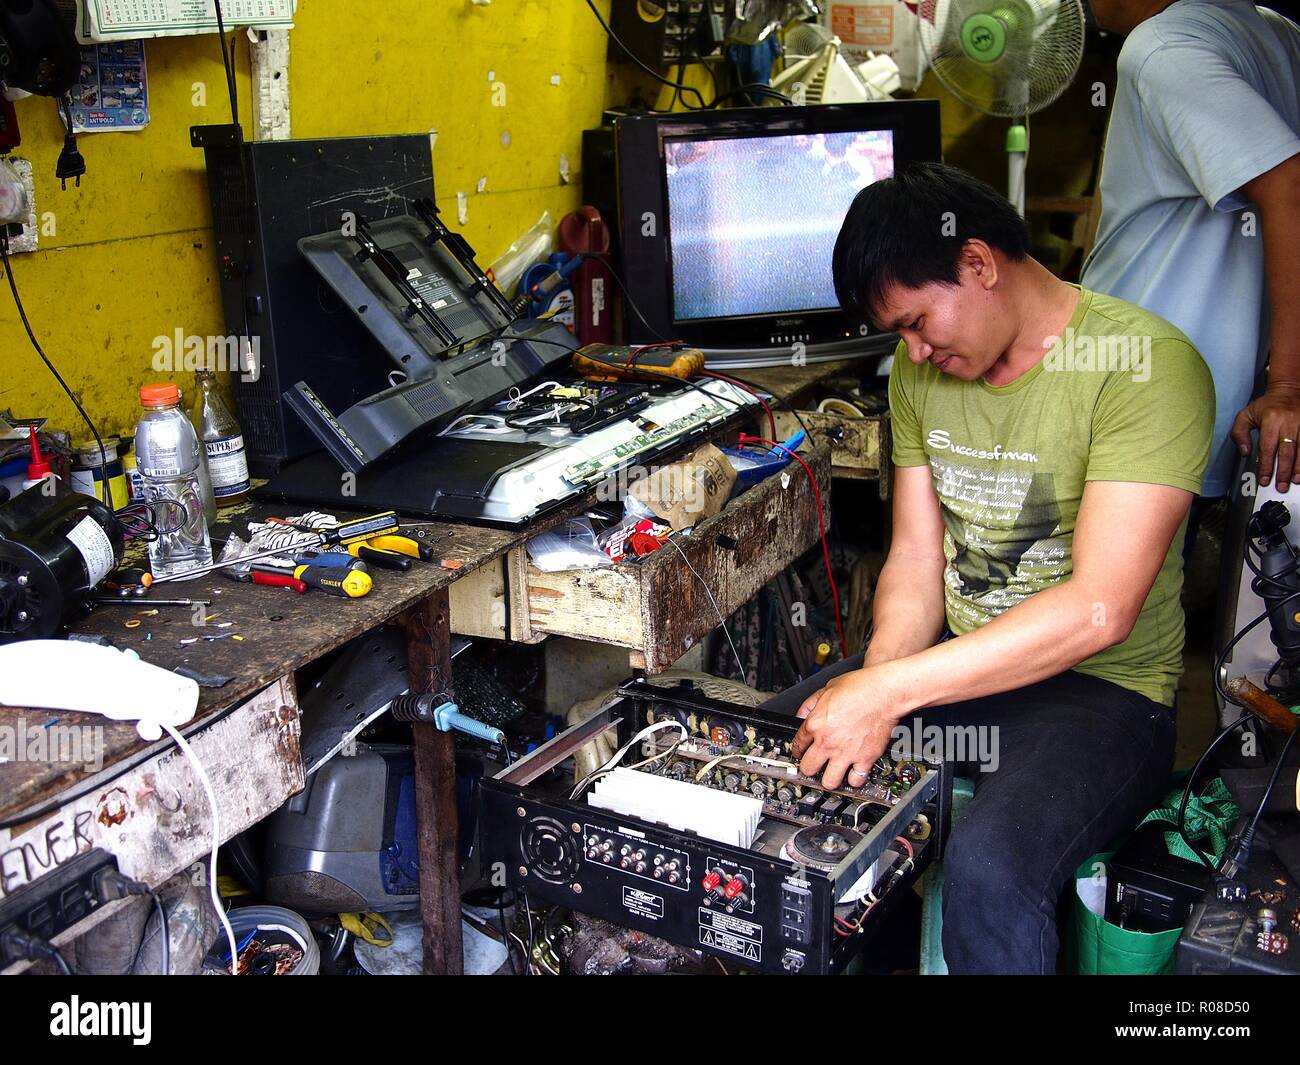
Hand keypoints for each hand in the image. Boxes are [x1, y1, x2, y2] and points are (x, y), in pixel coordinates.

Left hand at [790, 665, 905, 789]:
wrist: (884, 691)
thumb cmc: (859, 687)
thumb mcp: (826, 689)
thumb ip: (811, 704)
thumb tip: (802, 715)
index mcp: (815, 724)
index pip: (797, 746)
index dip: (797, 751)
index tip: (800, 754)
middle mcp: (828, 742)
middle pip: (808, 768)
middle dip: (808, 769)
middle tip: (812, 767)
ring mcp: (846, 752)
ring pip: (829, 782)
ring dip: (828, 780)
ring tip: (831, 776)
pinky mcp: (865, 758)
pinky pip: (856, 780)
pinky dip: (854, 780)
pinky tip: (853, 774)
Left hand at [1232, 383, 1299, 491]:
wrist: (1290, 389)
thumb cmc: (1266, 406)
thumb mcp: (1246, 415)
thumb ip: (1240, 434)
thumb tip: (1244, 453)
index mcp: (1270, 420)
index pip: (1267, 448)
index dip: (1266, 465)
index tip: (1265, 480)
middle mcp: (1289, 422)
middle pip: (1287, 451)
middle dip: (1284, 471)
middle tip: (1282, 486)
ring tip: (1296, 481)